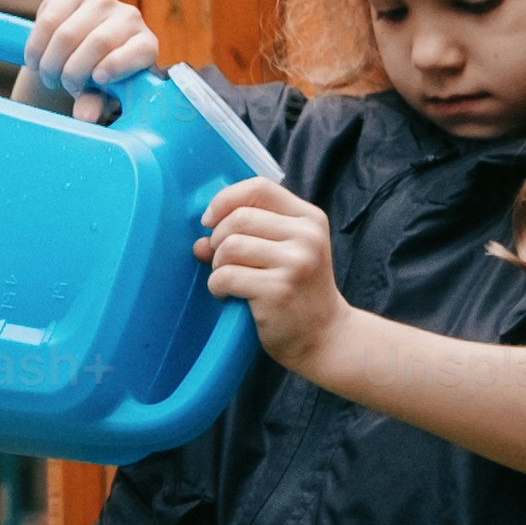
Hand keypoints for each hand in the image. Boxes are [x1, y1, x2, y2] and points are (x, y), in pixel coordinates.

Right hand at [20, 0, 158, 110]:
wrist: (79, 48)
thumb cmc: (97, 78)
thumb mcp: (101, 95)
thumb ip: (95, 104)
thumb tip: (85, 116)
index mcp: (145, 45)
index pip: (139, 50)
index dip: (118, 64)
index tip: (97, 79)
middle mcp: (129, 17)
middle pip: (98, 43)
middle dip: (71, 71)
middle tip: (58, 85)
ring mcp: (102, 0)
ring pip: (67, 33)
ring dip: (49, 61)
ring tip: (47, 74)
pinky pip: (49, 19)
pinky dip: (36, 45)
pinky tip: (36, 58)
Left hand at [197, 176, 346, 367]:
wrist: (326, 337)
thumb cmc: (299, 292)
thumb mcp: (285, 254)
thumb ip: (247, 236)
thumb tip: (200, 240)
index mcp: (309, 218)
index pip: (259, 187)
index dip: (226, 200)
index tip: (210, 221)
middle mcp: (307, 236)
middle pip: (239, 217)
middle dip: (218, 240)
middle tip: (222, 262)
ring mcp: (296, 263)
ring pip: (230, 246)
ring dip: (217, 265)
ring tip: (229, 280)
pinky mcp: (279, 290)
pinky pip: (226, 276)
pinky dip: (217, 287)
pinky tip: (228, 297)